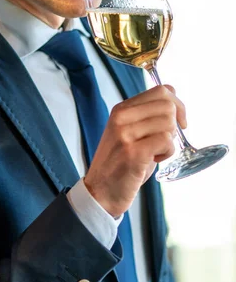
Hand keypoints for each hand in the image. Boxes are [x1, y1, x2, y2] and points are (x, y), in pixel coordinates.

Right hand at [84, 85, 186, 216]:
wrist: (101, 190)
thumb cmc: (121, 163)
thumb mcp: (129, 132)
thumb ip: (147, 117)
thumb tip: (176, 106)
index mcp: (121, 109)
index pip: (161, 90)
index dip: (178, 105)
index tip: (179, 122)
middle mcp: (122, 117)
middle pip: (168, 106)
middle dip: (174, 125)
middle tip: (163, 142)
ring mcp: (125, 134)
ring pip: (168, 124)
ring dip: (169, 142)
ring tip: (154, 152)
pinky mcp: (133, 152)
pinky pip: (166, 141)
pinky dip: (167, 153)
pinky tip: (153, 160)